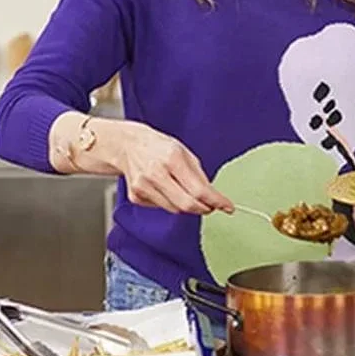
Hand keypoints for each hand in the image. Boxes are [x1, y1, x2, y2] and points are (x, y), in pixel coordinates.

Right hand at [111, 121, 233, 215]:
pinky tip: (164, 188)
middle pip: (187, 205)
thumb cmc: (158, 147)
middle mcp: (156, 173)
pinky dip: (169, 203)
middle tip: (211, 206)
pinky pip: (161, 207)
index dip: (216, 201)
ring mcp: (143, 186)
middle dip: (203, 209)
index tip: (227, 207)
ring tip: (184, 191)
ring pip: (175, 209)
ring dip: (186, 206)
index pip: (199, 189)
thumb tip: (212, 196)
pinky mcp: (135, 196)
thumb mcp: (184, 152)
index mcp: (171, 158)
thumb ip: (199, 175)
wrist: (127, 145)